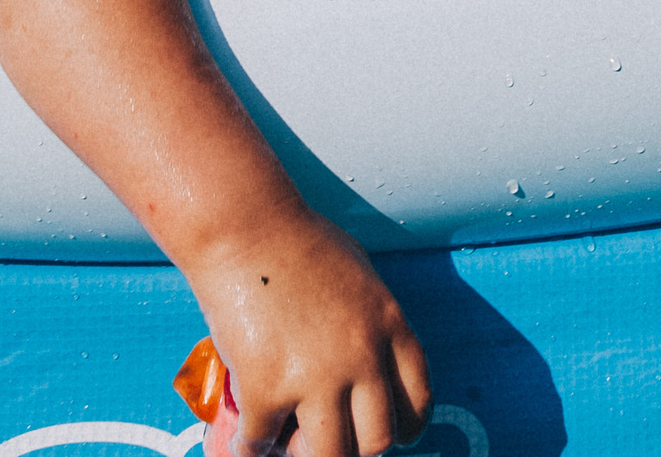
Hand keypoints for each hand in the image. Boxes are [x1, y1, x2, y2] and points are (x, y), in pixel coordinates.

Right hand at [186, 212, 430, 456]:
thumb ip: (369, 319)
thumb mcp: (358, 274)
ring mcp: (315, 376)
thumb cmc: (296, 239)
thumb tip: (363, 353)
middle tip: (330, 439)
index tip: (391, 434)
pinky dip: (250, 449)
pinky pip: (261, 443)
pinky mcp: (267, 387)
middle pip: (377, 440)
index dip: (405, 428)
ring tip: (287, 444)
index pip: (417, 399)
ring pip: (329, 456)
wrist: (245, 227)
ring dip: (306, 455)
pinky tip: (243, 441)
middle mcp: (361, 356)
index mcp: (388, 326)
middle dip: (354, 448)